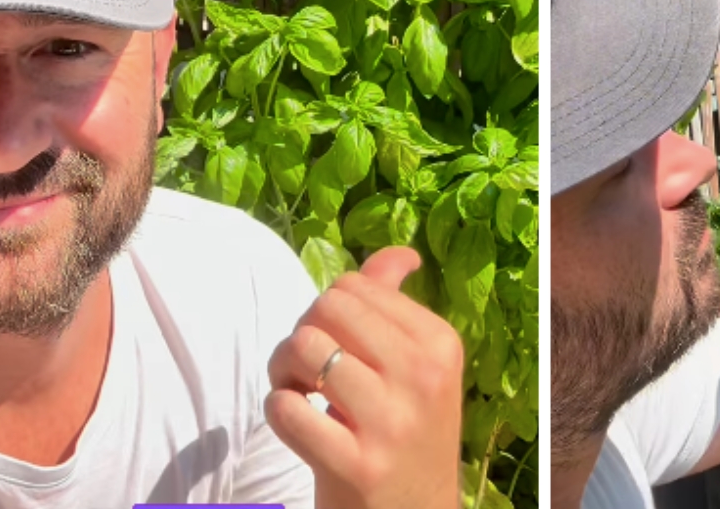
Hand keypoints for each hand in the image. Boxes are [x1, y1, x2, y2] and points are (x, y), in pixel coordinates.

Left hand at [265, 247, 464, 508]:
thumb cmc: (410, 432)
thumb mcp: (419, 368)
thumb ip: (397, 305)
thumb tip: (401, 254)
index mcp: (440, 343)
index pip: (354, 287)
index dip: (327, 311)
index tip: (337, 347)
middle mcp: (422, 376)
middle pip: (325, 309)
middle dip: (303, 333)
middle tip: (311, 370)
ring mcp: (390, 422)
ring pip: (302, 349)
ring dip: (284, 371)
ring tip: (302, 394)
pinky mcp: (356, 465)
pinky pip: (285, 408)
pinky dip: (279, 412)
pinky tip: (301, 425)